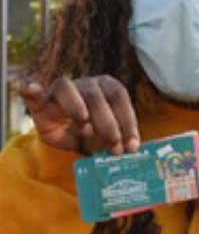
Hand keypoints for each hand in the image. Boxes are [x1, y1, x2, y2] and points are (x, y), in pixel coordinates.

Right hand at [19, 75, 139, 154]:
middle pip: (95, 95)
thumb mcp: (111, 137)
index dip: (127, 120)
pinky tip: (32, 88)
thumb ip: (121, 139)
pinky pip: (32, 92)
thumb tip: (133, 148)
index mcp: (106, 87)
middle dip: (108, 123)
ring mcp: (61, 91)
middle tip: (114, 146)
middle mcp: (85, 84)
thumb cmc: (96, 134)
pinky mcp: (41, 103)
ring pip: (67, 88)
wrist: (71, 138)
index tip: (132, 145)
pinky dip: (31, 88)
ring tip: (86, 130)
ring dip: (77, 108)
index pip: (119, 96)